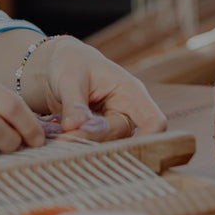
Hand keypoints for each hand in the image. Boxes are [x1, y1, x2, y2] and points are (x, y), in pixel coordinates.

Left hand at [27, 39, 166, 140]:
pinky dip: (78, 147)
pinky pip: (94, 147)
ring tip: (59, 142)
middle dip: (94, 141)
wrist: (60, 66)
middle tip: (64, 141)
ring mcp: (113, 125)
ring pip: (107, 146)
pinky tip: (61, 144)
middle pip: (122, 138)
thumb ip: (73, 103)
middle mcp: (127, 112)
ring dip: (84, 147)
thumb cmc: (72, 64)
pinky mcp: (98, 135)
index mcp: (131, 92)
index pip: (154, 122)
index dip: (149, 140)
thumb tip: (73, 128)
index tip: (125, 151)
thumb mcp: (70, 78)